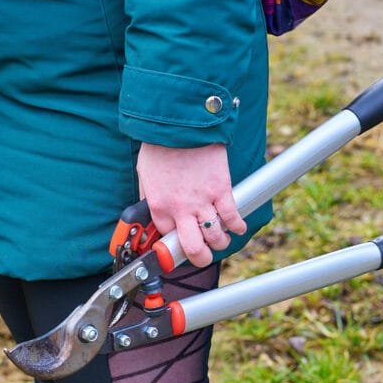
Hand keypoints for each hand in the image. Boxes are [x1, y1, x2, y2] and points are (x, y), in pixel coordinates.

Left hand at [136, 143, 245, 266]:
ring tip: (220, 240)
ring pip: (215, 237)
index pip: (168, 241)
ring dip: (220, 243)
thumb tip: (155, 212)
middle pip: (194, 249)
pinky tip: (237, 228)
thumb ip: (151, 197)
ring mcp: (203, 201)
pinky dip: (237, 226)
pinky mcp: (221, 189)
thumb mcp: (145, 175)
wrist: (180, 124)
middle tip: (203, 256)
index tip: (182, 246)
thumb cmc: (160, 146)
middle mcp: (181, 210)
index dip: (176, 246)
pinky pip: (232, 217)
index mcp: (159, 207)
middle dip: (201, 258)